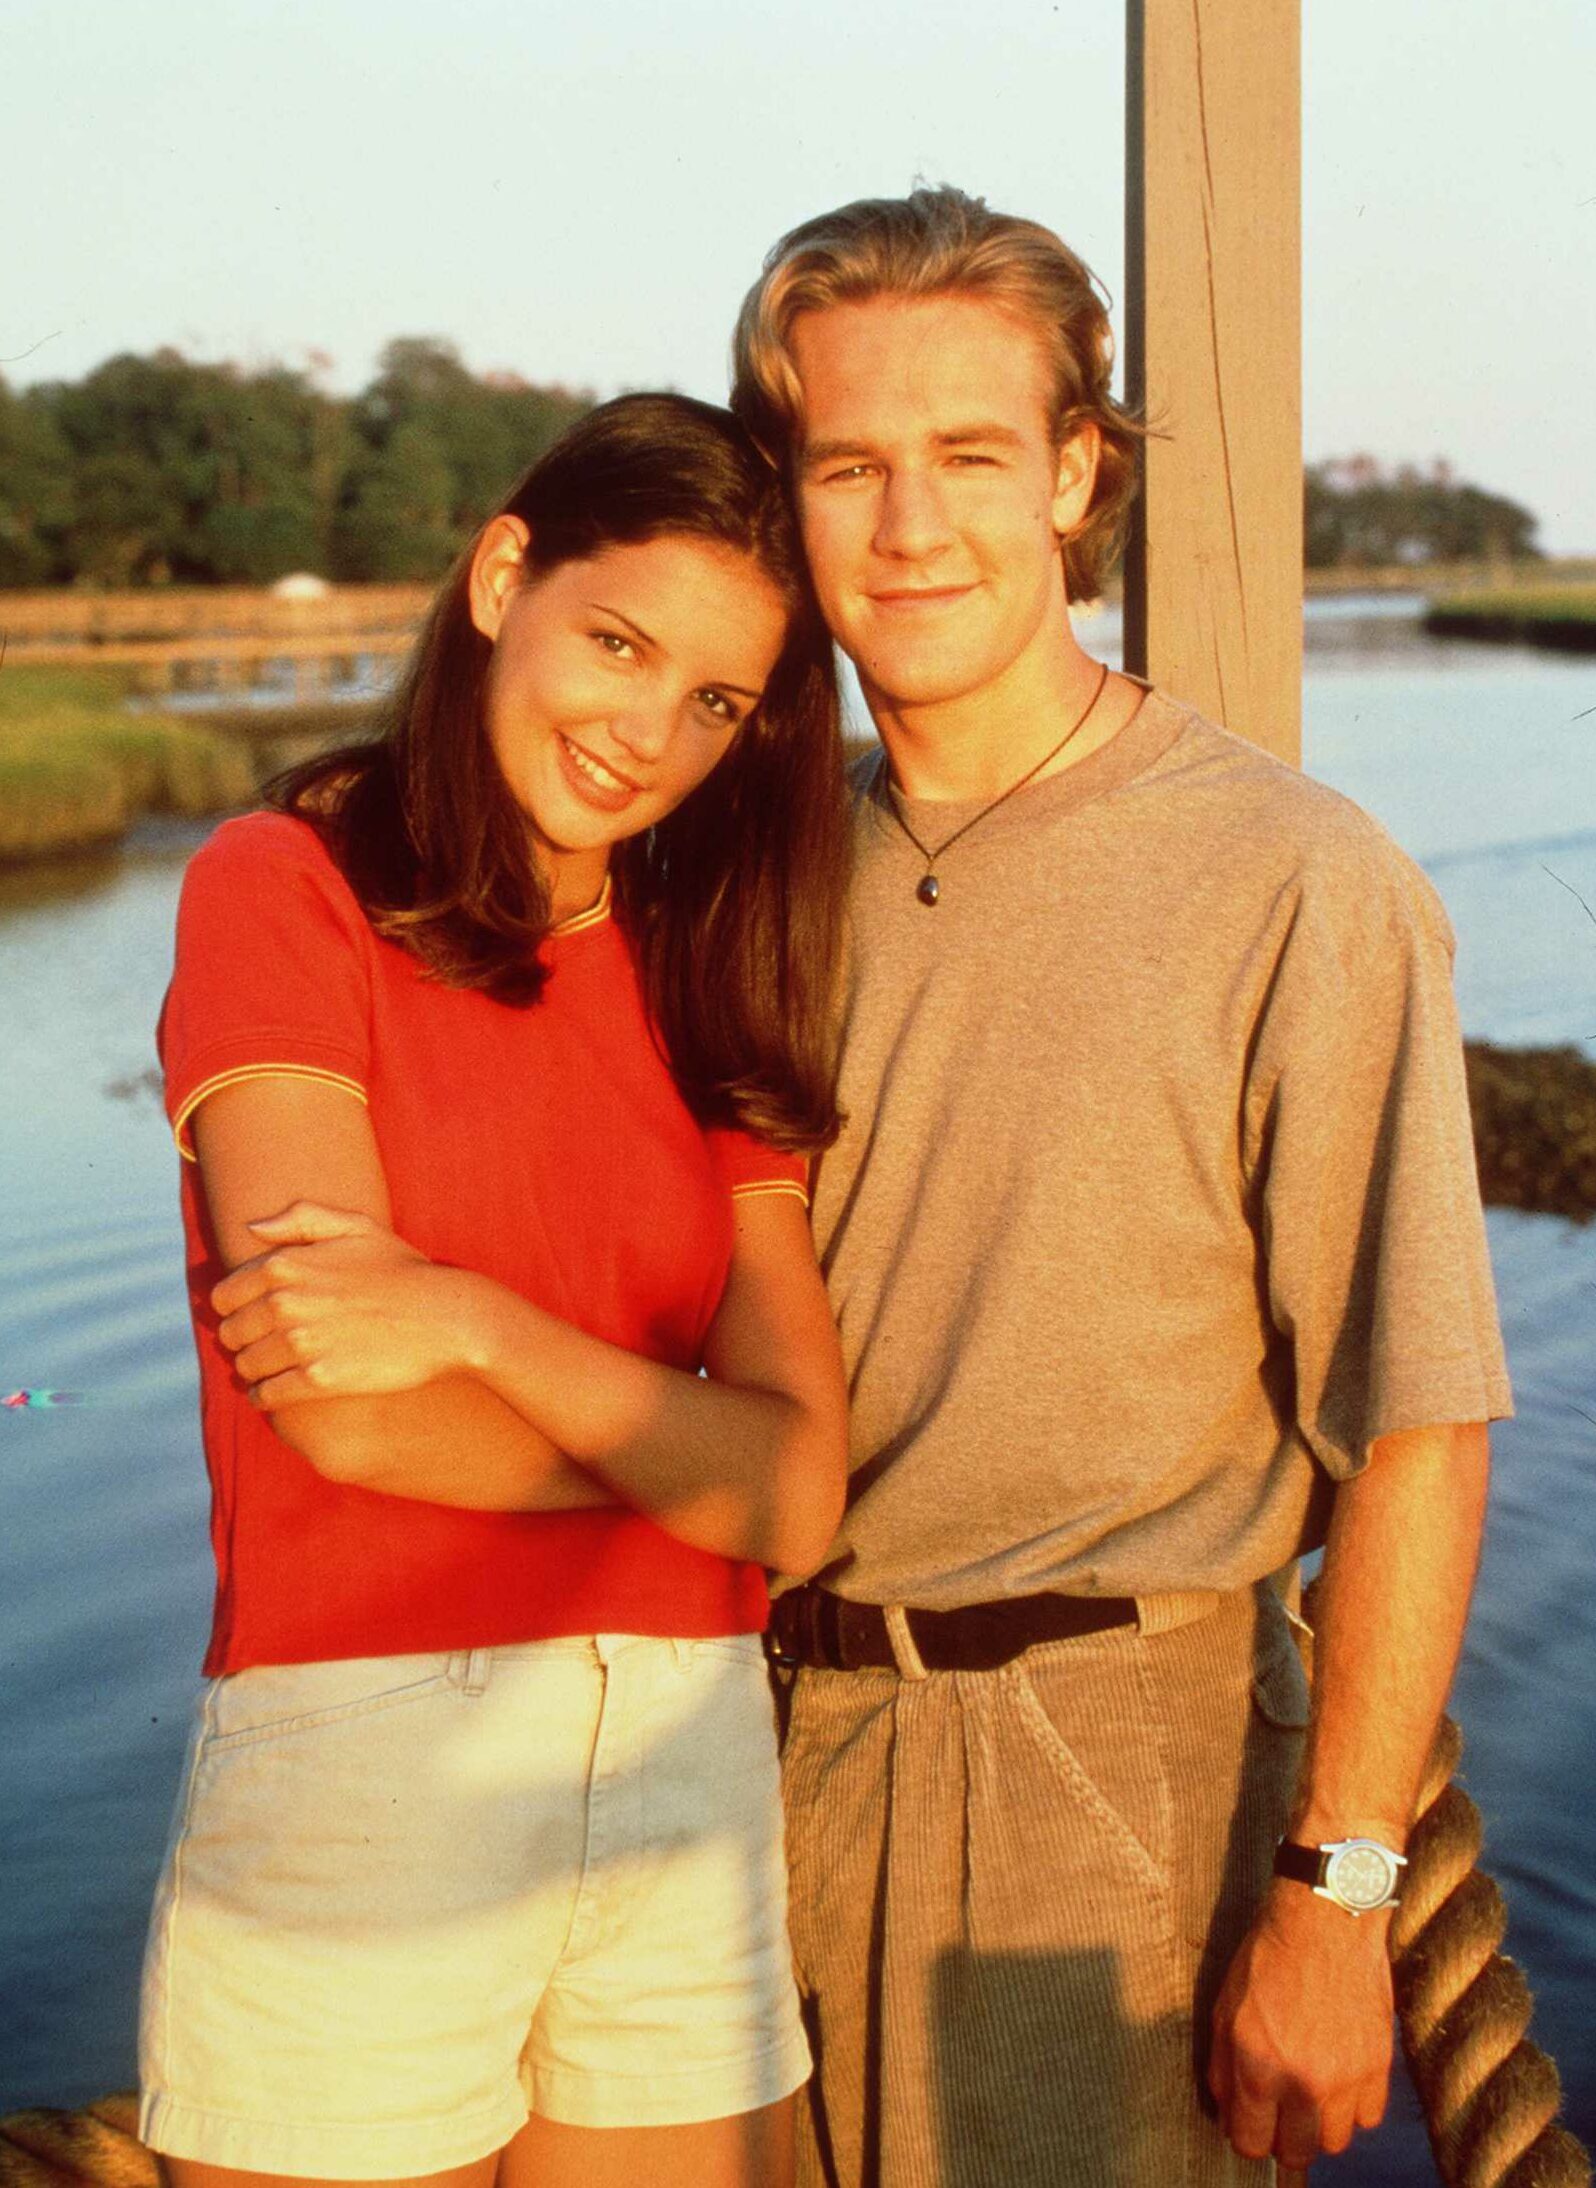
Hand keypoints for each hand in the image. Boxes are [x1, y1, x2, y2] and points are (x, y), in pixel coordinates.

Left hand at [211, 1201, 482, 1406]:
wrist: (446, 1318)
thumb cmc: (403, 1271)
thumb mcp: (358, 1228)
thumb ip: (301, 1220)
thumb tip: (252, 1229)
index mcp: (285, 1264)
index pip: (223, 1295)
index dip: (234, 1309)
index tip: (251, 1318)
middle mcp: (285, 1302)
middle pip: (230, 1333)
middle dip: (242, 1341)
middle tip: (262, 1347)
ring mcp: (300, 1343)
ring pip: (246, 1366)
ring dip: (253, 1370)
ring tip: (270, 1370)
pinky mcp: (317, 1380)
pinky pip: (266, 1395)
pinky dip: (264, 1397)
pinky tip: (276, 1393)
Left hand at [1208, 1880, 1393, 2169]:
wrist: (1325, 1922)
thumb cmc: (1269, 1957)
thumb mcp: (1225, 2007)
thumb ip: (1222, 2067)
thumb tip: (1227, 2111)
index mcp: (1258, 2067)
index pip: (1251, 2142)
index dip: (1247, 2135)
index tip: (1251, 2121)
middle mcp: (1303, 2082)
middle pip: (1296, 2152)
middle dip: (1283, 2137)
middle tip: (1281, 2111)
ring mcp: (1345, 2078)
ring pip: (1334, 2141)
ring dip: (1319, 2125)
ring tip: (1311, 2094)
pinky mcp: (1378, 2066)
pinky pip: (1368, 2117)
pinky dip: (1353, 2107)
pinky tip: (1340, 2078)